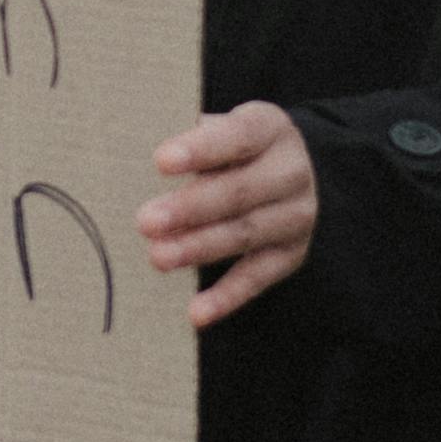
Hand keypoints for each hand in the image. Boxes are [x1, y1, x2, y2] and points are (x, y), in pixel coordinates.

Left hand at [141, 97, 316, 327]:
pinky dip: (226, 297)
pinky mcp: (290, 255)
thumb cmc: (237, 148)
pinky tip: (196, 313)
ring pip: (244, 235)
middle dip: (190, 208)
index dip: (200, 149)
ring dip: (198, 249)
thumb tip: (142, 156)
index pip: (237, 137)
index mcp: (270, 129)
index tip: (160, 161)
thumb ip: (194, 141)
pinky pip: (257, 278)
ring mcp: (294, 216)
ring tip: (158, 258)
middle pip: (239, 192)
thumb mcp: (223, 129)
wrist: (298, 172)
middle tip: (146, 221)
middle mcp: (291, 172)